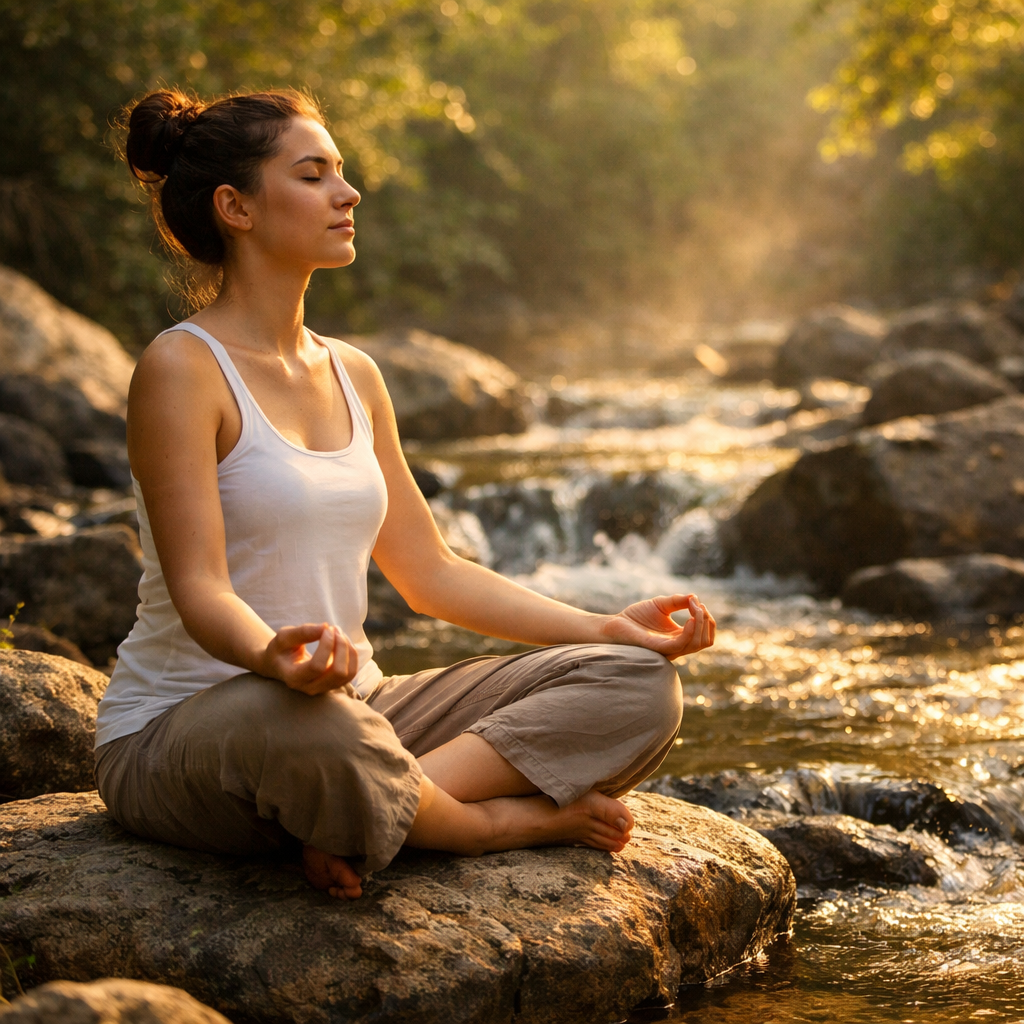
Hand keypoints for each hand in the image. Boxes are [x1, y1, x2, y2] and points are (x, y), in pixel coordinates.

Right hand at [260, 623, 358, 694]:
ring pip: (348, 673)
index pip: (317, 666)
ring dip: (348, 650)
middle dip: (341, 647)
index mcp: (294, 678)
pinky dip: (352, 655)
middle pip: (338, 672)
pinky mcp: (334, 684)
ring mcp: (323, 688)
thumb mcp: (284, 637)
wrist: (280, 663)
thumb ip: (303, 632)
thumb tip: (325, 627)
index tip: (326, 629)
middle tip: (334, 629)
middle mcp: (309, 688)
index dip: (327, 645)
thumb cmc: (281, 649)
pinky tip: (343, 642)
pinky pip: (352, 672)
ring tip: (339, 633)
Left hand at [599, 594, 715, 658]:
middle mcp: (677, 646)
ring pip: (696, 644)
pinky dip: (690, 632)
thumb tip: (695, 597)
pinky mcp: (658, 648)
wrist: (615, 623)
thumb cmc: (637, 616)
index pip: (704, 634)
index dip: (707, 618)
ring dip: (701, 624)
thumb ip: (678, 601)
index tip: (698, 602)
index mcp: (679, 637)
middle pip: (705, 641)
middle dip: (707, 621)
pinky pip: (680, 645)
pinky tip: (691, 619)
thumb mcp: (661, 604)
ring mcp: (669, 649)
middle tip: (699, 606)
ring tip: (696, 609)